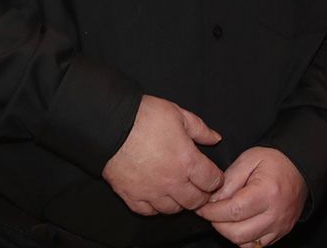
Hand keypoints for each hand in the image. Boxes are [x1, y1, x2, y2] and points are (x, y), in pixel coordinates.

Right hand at [101, 94, 222, 215]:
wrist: (111, 125)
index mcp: (187, 161)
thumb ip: (200, 129)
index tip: (213, 176)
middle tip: (198, 186)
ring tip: (177, 190)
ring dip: (179, 202)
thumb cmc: (144, 117)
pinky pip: (149, 211)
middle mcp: (172, 181)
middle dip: (201, 195)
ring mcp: (152, 192)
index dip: (216, 179)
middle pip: (195, 201)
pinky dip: (155, 207)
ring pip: (173, 209)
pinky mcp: (132, 196)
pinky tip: (156, 196)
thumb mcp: (178, 114)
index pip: (212, 182)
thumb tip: (215, 138)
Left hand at [196, 146, 306, 245]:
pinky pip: (256, 245)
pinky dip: (243, 238)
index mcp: (267, 192)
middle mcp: (275, 214)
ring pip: (245, 243)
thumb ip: (229, 180)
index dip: (213, 212)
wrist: (300, 168)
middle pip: (237, 233)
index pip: (233, 211)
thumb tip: (212, 201)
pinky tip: (239, 224)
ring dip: (229, 232)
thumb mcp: (249, 160)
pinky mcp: (281, 233)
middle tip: (211, 212)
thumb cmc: (275, 161)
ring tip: (224, 217)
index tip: (203, 208)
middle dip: (218, 224)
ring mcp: (279, 226)